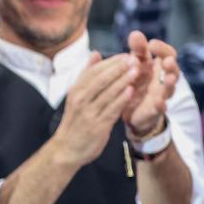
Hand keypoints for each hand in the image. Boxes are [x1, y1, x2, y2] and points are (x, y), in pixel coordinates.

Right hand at [52, 53, 136, 168]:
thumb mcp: (76, 95)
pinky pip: (111, 109)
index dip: (111, 62)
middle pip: (101, 79)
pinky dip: (120, 99)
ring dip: (122, 81)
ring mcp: (89, 112)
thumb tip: (95, 54)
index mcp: (76, 90)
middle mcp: (81, 99)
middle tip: (134, 59)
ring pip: (107, 93)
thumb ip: (87, 75)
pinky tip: (131, 91)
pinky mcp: (97, 126)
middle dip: (118, 68)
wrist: (67, 149)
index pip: (94, 71)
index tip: (126, 55)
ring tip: (136, 71)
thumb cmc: (76, 120)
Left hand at [122, 31, 178, 136]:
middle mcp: (163, 81)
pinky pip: (160, 109)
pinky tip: (159, 102)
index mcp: (160, 67)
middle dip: (172, 66)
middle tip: (167, 60)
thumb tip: (136, 33)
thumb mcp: (136, 63)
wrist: (132, 110)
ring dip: (170, 84)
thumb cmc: (137, 81)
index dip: (163, 49)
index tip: (151, 44)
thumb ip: (137, 49)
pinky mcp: (154, 111)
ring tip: (169, 78)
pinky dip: (161, 105)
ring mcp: (161, 96)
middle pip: (174, 71)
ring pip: (170, 90)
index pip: (169, 54)